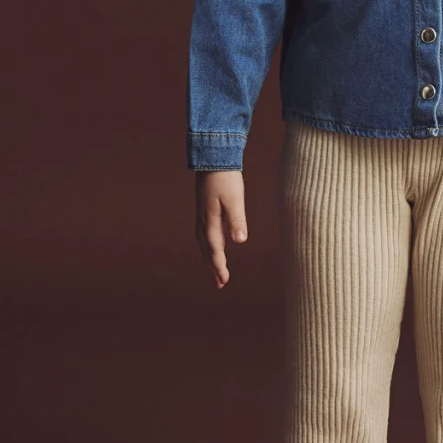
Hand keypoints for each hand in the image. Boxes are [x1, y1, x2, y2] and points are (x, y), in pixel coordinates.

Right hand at [195, 170, 247, 287]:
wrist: (213, 158)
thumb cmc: (226, 178)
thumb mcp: (234, 199)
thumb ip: (237, 220)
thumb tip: (239, 241)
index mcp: (210, 220)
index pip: (215, 249)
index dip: (219, 266)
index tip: (224, 280)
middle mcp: (203, 221)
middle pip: (207, 250)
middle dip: (213, 267)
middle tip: (219, 284)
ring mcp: (202, 215)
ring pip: (204, 243)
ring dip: (210, 258)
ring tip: (216, 271)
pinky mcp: (204, 209)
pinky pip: (205, 234)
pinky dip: (209, 246)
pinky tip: (215, 246)